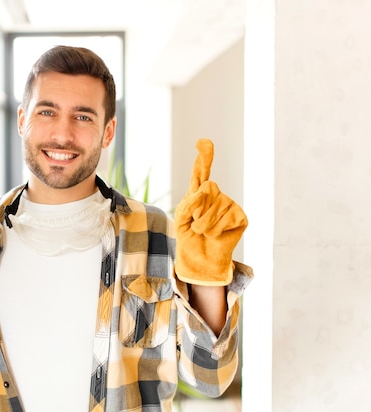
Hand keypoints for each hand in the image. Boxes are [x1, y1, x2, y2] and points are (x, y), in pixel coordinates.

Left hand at [174, 139, 247, 285]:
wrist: (200, 259)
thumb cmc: (189, 238)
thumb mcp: (181, 219)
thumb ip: (190, 202)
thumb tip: (207, 188)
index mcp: (197, 193)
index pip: (201, 172)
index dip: (204, 157)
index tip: (203, 142)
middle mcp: (215, 195)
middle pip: (208, 189)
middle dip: (198, 210)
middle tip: (196, 224)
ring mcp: (229, 204)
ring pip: (217, 205)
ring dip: (205, 223)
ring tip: (203, 232)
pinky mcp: (239, 216)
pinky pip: (228, 216)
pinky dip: (217, 229)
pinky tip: (216, 234)